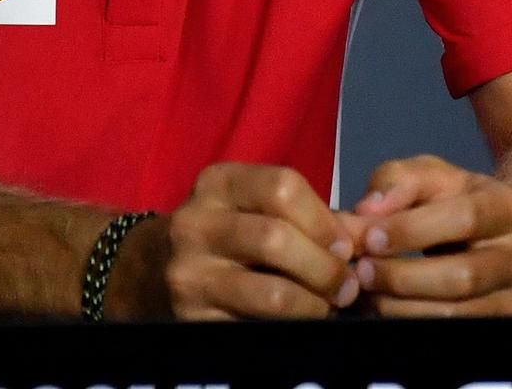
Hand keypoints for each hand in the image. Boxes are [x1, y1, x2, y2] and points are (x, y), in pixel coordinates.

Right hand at [146, 163, 359, 320]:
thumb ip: (309, 214)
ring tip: (329, 305)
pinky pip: (254, 327)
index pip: (282, 187)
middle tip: (348, 284)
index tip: (345, 244)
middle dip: (325, 267)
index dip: (324, 219)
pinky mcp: (190, 320)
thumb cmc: (222, 232)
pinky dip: (289, 327)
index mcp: (218, 184)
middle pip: (277, 240)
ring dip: (314, 303)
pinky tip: (300, 322)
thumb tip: (368, 236)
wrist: (142, 271)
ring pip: (270, 293)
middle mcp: (196, 224)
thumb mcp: (251, 206)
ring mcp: (189, 275)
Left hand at [341, 154, 511, 316]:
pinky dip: (411, 325)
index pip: (466, 218)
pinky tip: (387, 309)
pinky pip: (453, 336)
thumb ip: (397, 182)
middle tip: (362, 271)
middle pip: (462, 276)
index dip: (414, 230)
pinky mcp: (505, 327)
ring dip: (401, 307)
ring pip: (456, 314)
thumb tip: (368, 212)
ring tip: (368, 292)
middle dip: (403, 277)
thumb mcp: (432, 177)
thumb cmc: (458, 202)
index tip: (370, 237)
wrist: (501, 236)